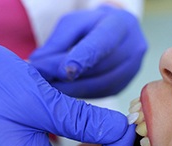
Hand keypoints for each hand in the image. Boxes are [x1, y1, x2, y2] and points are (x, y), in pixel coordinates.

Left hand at [29, 4, 146, 97]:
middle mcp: (133, 48)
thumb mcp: (73, 24)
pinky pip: (100, 94)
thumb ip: (57, 42)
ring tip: (48, 89)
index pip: (102, 43)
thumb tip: (38, 65)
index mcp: (120, 25)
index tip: (64, 71)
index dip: (84, 58)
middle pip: (100, 68)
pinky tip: (63, 93)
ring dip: (72, 90)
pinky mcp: (124, 86)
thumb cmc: (92, 25)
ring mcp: (132, 70)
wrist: (117, 34)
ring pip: (101, 85)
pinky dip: (80, 95)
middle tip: (42, 81)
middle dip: (70, 77)